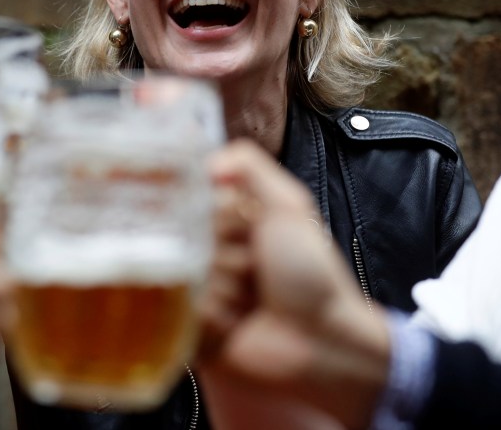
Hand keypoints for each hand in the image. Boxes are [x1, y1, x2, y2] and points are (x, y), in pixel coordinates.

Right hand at [196, 140, 390, 428]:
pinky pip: (178, 311)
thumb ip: (250, 166)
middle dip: (220, 250)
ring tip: (248, 300)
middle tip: (253, 267)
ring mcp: (193, 291)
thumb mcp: (290, 205)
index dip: (211, 210)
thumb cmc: (313, 277)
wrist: (322, 344)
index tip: (231, 220)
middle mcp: (204, 252)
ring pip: (178, 273)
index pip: (186, 196)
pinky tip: (236, 324)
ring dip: (220, 287)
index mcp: (224, 220)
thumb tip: (204, 157)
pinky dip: (210, 317)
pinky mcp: (185, 327)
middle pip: (181, 235)